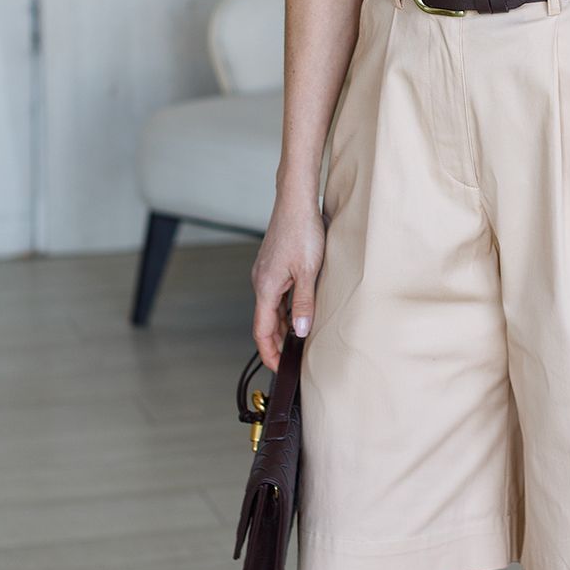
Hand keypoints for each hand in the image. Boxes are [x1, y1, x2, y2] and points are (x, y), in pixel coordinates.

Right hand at [251, 190, 325, 370]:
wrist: (296, 201)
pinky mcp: (273, 264)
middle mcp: (261, 282)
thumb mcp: (309, 271)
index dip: (269, 353)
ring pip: (271, 308)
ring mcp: (266, 273)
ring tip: (299, 340)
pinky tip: (298, 311)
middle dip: (277, 343)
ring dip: (282, 325)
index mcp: (266, 287)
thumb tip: (300, 332)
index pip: (262, 331)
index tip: (279, 368)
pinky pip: (276, 295)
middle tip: (293, 359)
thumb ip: (303, 304)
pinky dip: (284, 308)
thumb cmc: (302, 230)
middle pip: (265, 322)